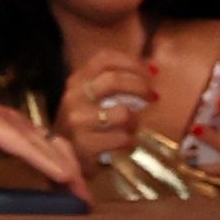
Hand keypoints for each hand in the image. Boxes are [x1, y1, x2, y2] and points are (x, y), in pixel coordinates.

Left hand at [0, 87, 77, 203]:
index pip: (23, 144)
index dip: (46, 161)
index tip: (67, 178)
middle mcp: (6, 119)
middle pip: (45, 143)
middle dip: (68, 169)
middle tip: (84, 197)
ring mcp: (13, 122)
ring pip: (49, 141)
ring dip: (68, 165)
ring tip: (81, 192)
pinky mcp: (13, 129)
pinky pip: (42, 144)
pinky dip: (57, 160)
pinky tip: (64, 180)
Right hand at [58, 51, 158, 169]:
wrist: (65, 160)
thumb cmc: (88, 126)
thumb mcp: (93, 99)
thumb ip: (115, 83)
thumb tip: (152, 68)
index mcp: (78, 80)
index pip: (105, 59)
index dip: (132, 62)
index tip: (153, 72)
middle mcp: (74, 96)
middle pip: (114, 80)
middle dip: (141, 87)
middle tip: (154, 97)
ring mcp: (77, 120)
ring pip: (122, 113)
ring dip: (135, 121)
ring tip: (132, 128)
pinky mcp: (84, 145)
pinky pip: (122, 138)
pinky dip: (129, 141)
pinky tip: (124, 144)